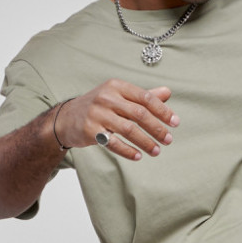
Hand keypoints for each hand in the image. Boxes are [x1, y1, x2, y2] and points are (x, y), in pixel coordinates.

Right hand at [54, 79, 178, 160]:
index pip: (145, 97)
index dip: (162, 110)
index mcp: (116, 86)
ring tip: (156, 151)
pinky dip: (128, 151)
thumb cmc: (99, 106)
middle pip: (138, 114)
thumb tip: (167, 92)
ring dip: (145, 142)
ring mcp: (97, 114)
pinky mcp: (90, 131)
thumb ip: (143, 96)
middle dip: (156, 128)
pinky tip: (138, 156)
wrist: (66, 118)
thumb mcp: (119, 96)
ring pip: (128, 129)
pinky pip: (114, 143)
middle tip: (168, 140)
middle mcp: (106, 98)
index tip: (175, 122)